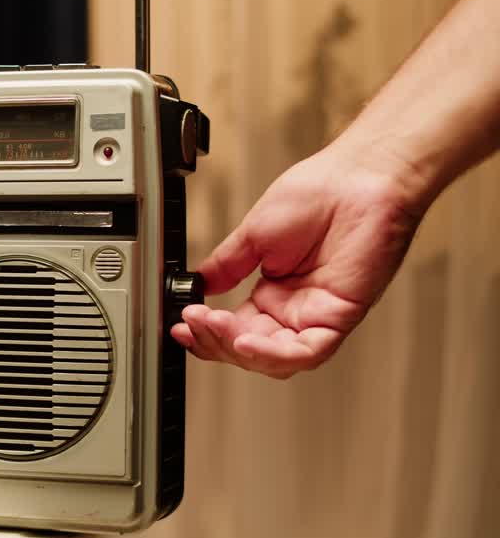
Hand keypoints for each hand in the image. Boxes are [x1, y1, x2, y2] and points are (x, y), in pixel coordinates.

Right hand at [170, 142, 423, 377]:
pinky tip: (244, 341)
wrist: (357, 177)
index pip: (235, 330)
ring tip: (212, 326)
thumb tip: (197, 286)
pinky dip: (273, 354)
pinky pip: (307, 352)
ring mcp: (318, 315)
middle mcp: (296, 310)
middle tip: (190, 322)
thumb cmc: (320, 194)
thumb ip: (226, 266)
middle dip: (215, 341)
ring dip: (238, 350)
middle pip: (250, 352)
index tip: (179, 324)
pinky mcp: (341, 316)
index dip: (206, 334)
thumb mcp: (254, 234)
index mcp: (274, 293)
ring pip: (276, 360)